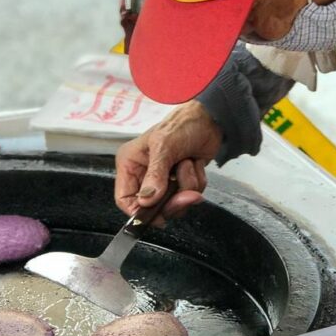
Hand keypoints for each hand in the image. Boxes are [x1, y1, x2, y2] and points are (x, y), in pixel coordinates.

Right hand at [115, 101, 222, 225]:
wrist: (210, 119)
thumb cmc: (182, 124)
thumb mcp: (164, 146)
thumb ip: (156, 173)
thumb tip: (148, 199)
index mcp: (131, 163)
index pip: (125, 198)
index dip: (139, 211)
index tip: (157, 216)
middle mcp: (145, 173)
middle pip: (153, 206)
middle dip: (173, 201)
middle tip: (186, 194)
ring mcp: (164, 179)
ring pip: (174, 202)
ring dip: (187, 185)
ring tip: (188, 162)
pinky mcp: (182, 181)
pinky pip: (189, 195)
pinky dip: (197, 181)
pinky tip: (195, 163)